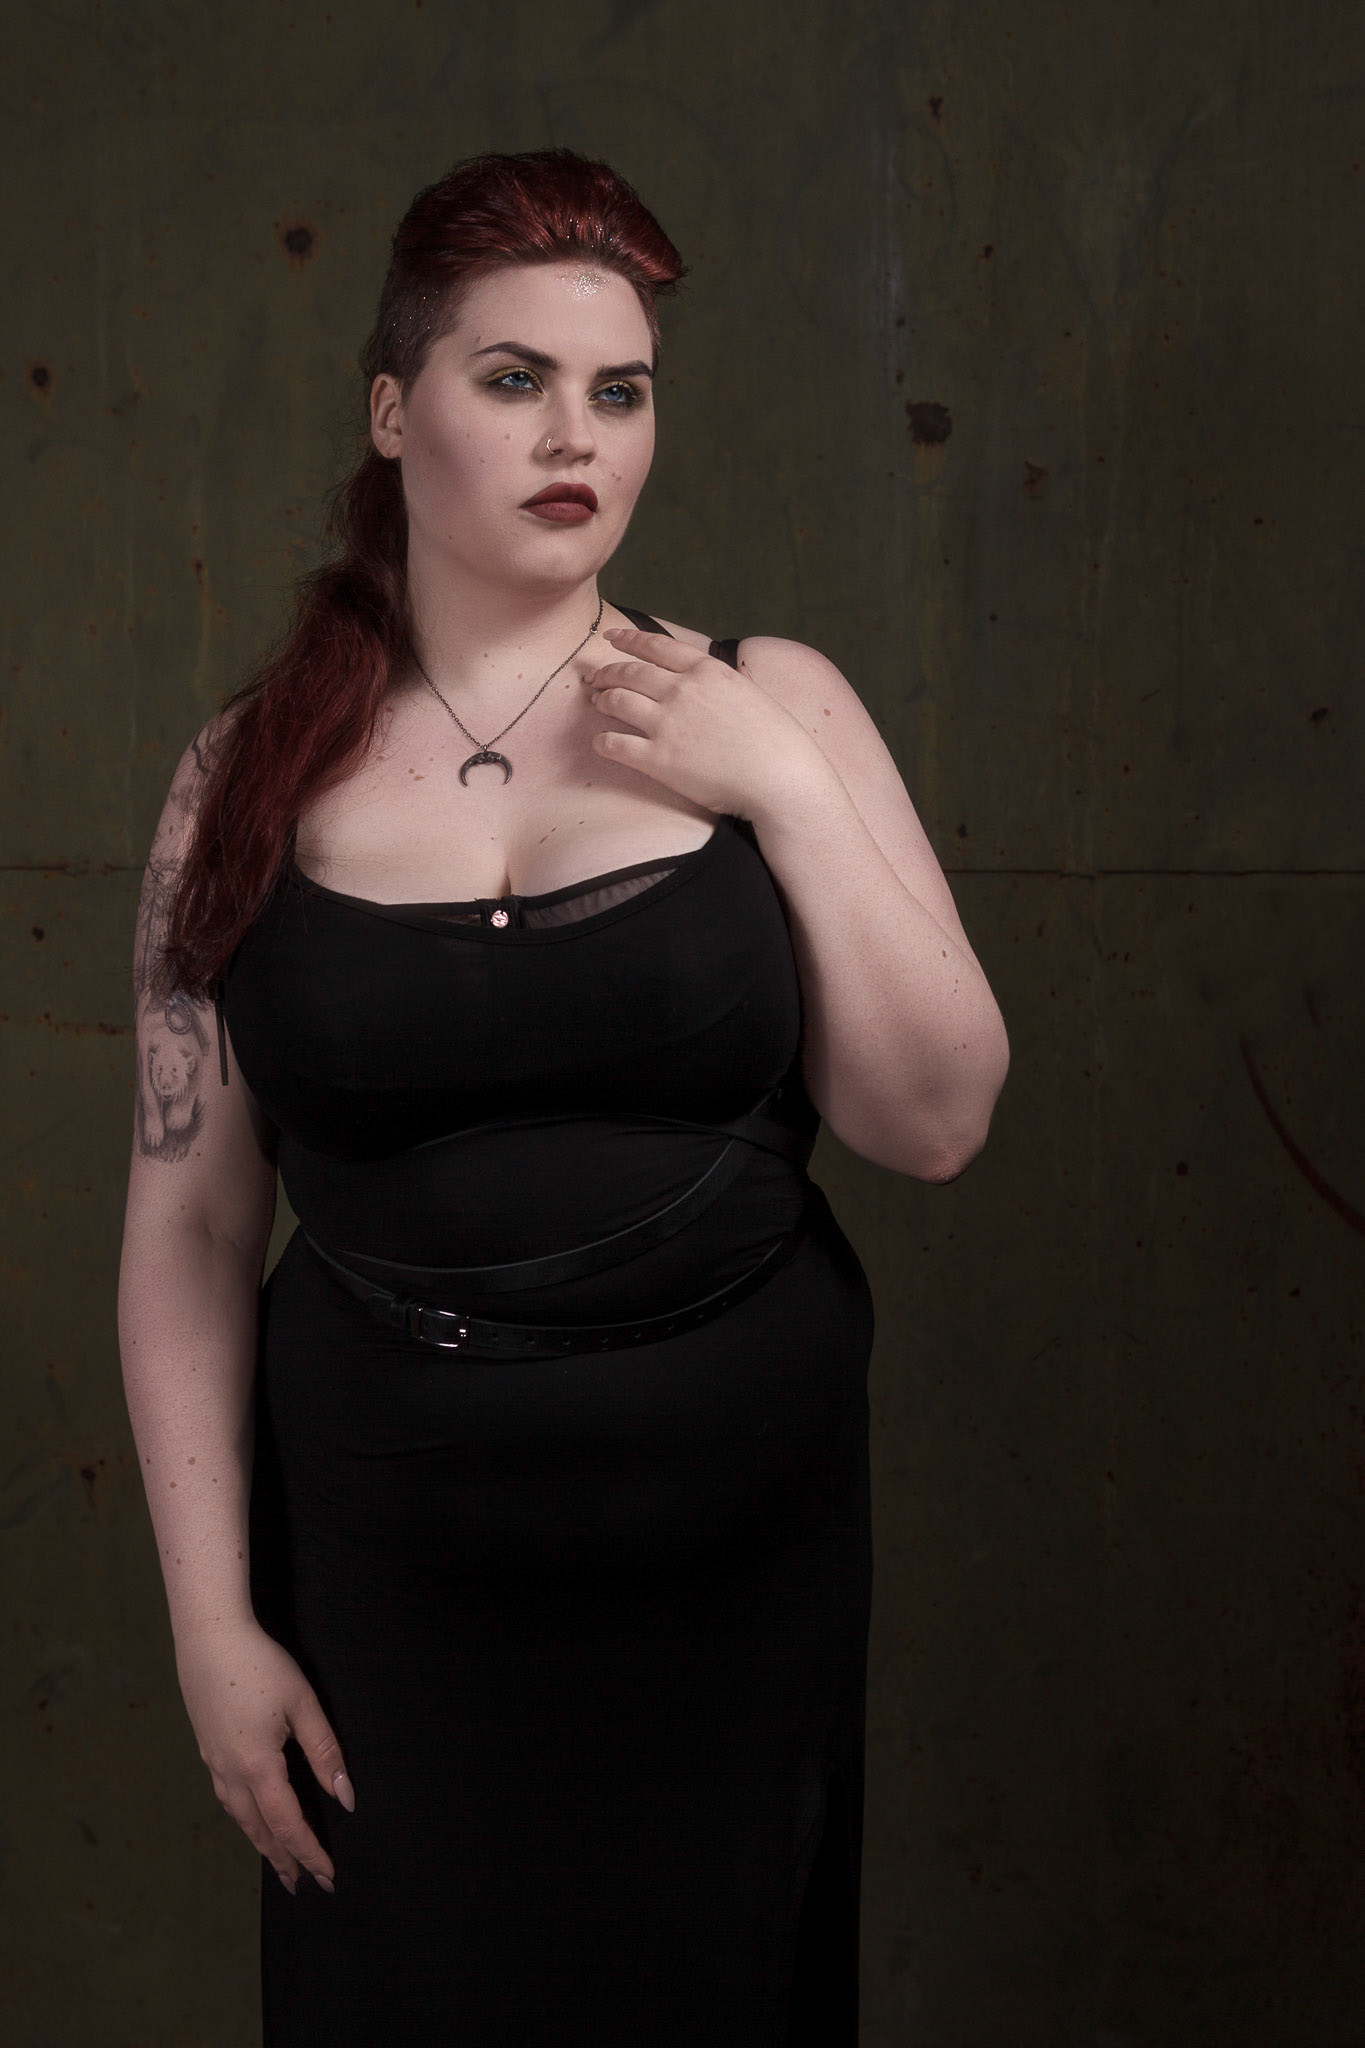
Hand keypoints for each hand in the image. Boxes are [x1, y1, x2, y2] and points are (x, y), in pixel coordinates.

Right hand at [175, 1618, 353, 1895]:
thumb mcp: (302, 1704)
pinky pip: (227, 1797)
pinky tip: (250, 1815)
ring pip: (239, 1816)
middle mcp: (230, 1773)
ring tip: (278, 1861)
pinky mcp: (206, 1746)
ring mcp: (213, 1761)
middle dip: (283, 1859)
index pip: (288, 1824)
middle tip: (302, 1886)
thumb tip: (344, 1797)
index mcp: (257, 1767)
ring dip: (261, 1842)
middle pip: (259, 1830)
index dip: (309, 1852)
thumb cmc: (260, 1664)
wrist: (208, 1635)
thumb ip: (324, 1751)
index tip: (328, 1876)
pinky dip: (244, 1818)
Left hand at [586, 625, 825, 820]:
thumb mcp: (748, 694)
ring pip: (617, 701)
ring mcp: (668, 724)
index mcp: (706, 671)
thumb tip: (701, 686)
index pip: (656, 646)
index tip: (611, 637)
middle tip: (596, 678)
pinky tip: (601, 743)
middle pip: (630, 672)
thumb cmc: (775, 743)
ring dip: (602, 700)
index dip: (628, 640)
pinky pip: (615, 744)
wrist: (782, 779)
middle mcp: (682, 691)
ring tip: (597, 704)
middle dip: (607, 672)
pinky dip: (602, 741)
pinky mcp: (659, 759)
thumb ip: (717, 686)